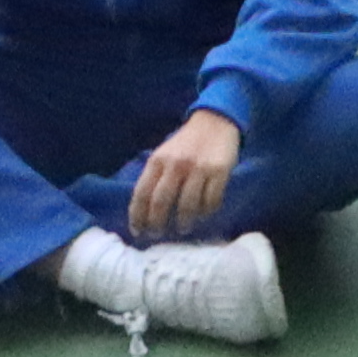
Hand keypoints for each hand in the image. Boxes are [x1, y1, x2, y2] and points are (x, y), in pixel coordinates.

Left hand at [125, 110, 247, 242]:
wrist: (216, 121)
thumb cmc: (186, 143)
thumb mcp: (164, 154)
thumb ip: (155, 176)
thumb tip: (144, 210)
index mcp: (158, 160)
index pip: (142, 193)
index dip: (138, 216)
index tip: (137, 231)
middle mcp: (176, 165)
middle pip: (161, 203)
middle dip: (157, 224)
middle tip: (158, 235)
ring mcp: (199, 168)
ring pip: (187, 206)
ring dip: (183, 223)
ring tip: (183, 228)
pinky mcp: (219, 171)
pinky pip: (211, 201)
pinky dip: (206, 213)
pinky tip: (203, 215)